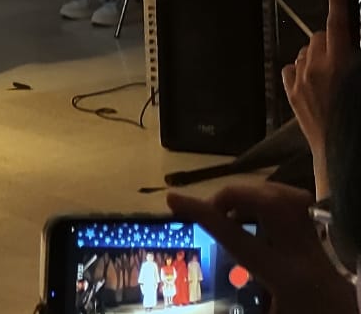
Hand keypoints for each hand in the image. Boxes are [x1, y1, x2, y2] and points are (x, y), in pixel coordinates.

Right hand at [167, 183, 353, 313]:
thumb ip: (235, 303)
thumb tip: (204, 295)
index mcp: (285, 278)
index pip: (236, 236)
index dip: (202, 214)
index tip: (173, 199)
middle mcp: (305, 255)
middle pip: (271, 202)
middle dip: (235, 195)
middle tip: (214, 210)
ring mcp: (320, 249)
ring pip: (288, 199)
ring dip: (254, 197)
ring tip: (234, 213)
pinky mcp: (326, 248)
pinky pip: (298, 208)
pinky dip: (273, 204)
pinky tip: (261, 220)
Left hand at [284, 0, 355, 195]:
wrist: (347, 157)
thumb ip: (357, 56)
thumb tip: (353, 41)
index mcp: (342, 62)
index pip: (339, 22)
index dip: (339, 1)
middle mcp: (317, 67)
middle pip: (322, 36)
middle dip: (336, 40)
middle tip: (351, 53)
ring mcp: (301, 81)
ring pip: (307, 52)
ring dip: (321, 55)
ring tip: (338, 74)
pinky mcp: (292, 95)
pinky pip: (294, 69)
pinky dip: (305, 70)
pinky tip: (319, 82)